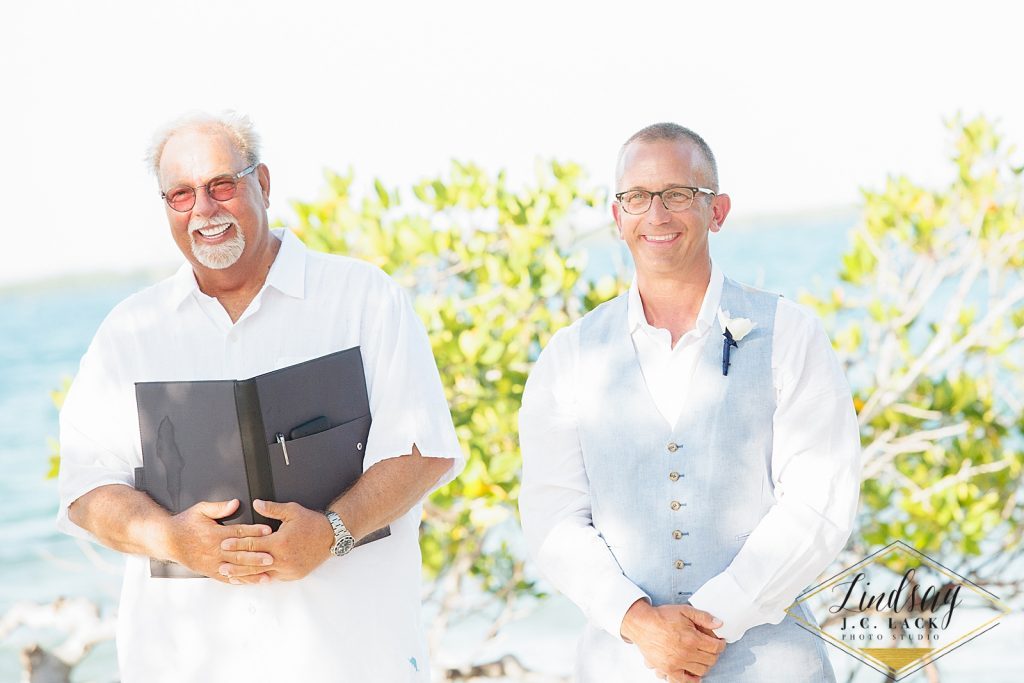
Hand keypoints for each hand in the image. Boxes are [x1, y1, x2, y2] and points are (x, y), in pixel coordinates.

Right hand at [167, 499, 272, 583]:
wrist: (168, 540)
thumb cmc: (185, 523)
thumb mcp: (200, 510)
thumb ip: (219, 507)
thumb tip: (235, 503)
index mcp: (214, 533)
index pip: (238, 532)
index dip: (254, 531)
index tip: (268, 530)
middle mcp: (214, 550)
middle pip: (239, 553)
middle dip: (256, 556)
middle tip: (272, 556)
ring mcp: (212, 563)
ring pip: (234, 568)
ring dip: (251, 572)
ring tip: (266, 574)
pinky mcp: (209, 571)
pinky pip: (225, 578)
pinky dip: (238, 580)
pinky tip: (249, 582)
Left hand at [219, 499, 333, 581]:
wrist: (332, 536)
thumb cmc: (313, 523)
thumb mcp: (292, 511)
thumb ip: (272, 509)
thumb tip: (256, 504)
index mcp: (280, 542)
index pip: (252, 544)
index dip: (236, 544)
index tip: (224, 544)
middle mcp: (283, 558)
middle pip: (252, 562)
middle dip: (235, 563)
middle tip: (220, 564)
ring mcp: (288, 569)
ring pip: (261, 574)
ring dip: (244, 575)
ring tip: (230, 576)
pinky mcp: (293, 575)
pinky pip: (273, 578)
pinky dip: (260, 578)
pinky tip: (251, 579)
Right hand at [620, 600, 725, 680]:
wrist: (642, 624)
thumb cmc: (661, 617)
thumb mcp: (684, 610)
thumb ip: (703, 617)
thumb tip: (718, 623)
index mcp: (692, 638)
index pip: (715, 647)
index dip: (721, 644)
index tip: (720, 642)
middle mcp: (686, 653)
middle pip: (710, 660)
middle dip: (714, 653)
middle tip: (711, 648)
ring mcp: (677, 663)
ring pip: (701, 670)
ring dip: (705, 664)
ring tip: (702, 657)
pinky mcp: (668, 669)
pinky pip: (684, 680)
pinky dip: (692, 679)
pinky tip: (694, 673)